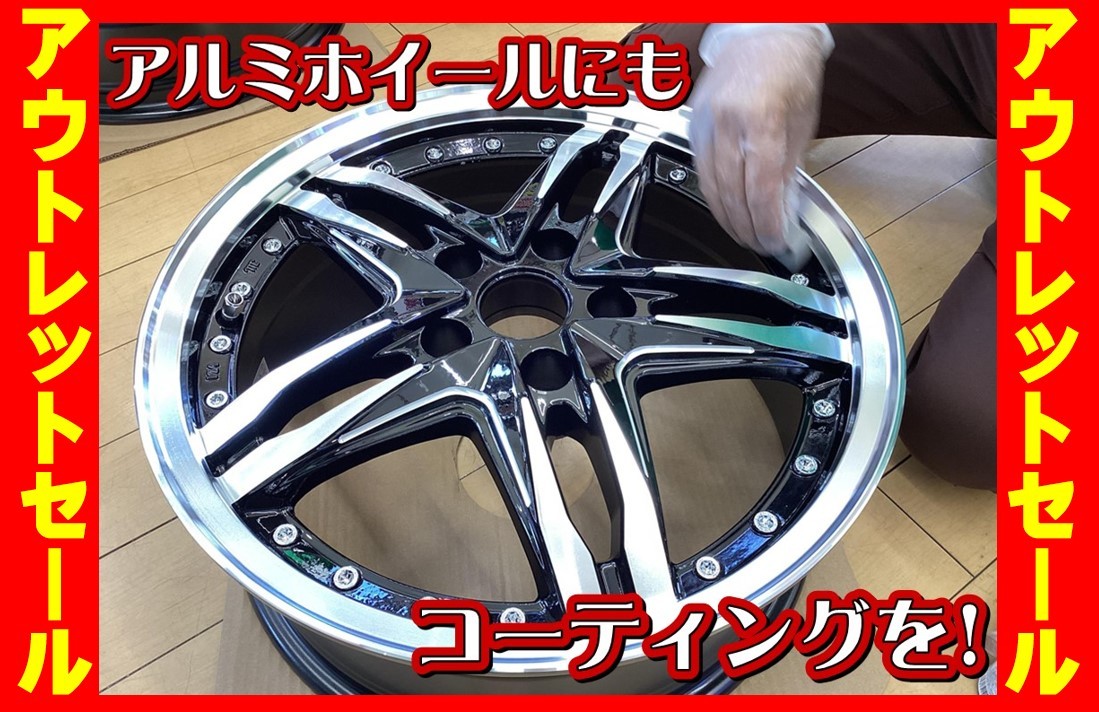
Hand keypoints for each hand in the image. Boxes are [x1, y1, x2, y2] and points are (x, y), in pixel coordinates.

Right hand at [688, 27, 829, 265]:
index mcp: (761, 120)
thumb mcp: (802, 123)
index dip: (767, 224)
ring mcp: (705, 124)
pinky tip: (726, 209)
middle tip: (761, 245)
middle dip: (748, 227)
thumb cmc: (788, 70)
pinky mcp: (693, 127)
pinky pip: (700, 172)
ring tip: (744, 235)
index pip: (761, 189)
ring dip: (728, 218)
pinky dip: (713, 196)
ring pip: (710, 187)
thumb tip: (784, 210)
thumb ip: (790, 169)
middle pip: (732, 193)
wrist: (761, 34)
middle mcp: (727, 123)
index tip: (777, 242)